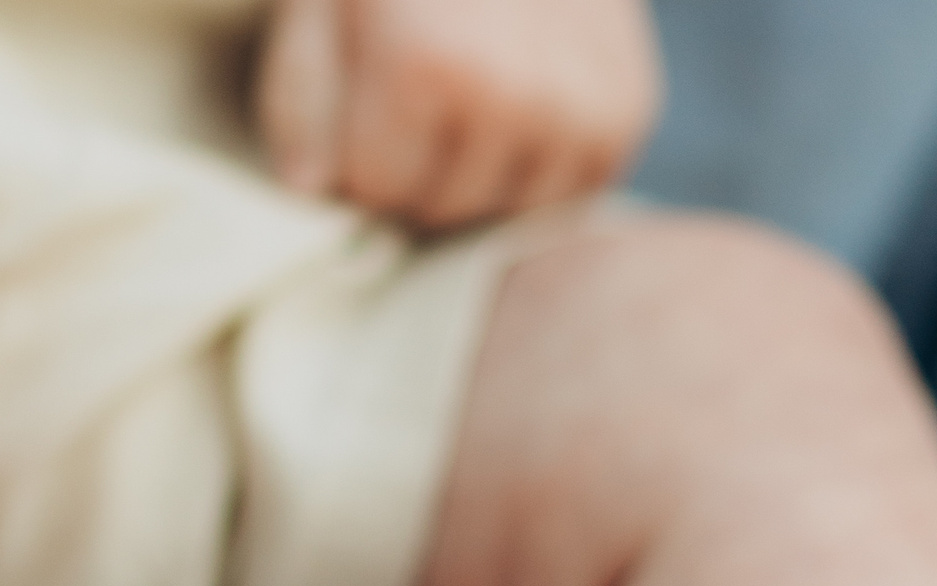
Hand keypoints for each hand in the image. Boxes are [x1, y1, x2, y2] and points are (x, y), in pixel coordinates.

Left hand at [257, 0, 661, 231]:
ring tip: (473, 100)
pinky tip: (522, 107)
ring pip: (509, 213)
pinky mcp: (632, 109)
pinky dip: (540, 167)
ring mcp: (587, 107)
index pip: (375, 192)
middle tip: (421, 99)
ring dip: (482, 177)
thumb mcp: (321, 7)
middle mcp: (521, 97)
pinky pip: (572, 192)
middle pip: (443, 212)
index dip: (358, 156)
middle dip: (418, 172)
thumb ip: (303, 104)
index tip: (363, 105)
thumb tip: (311, 190)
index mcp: (434, 68)